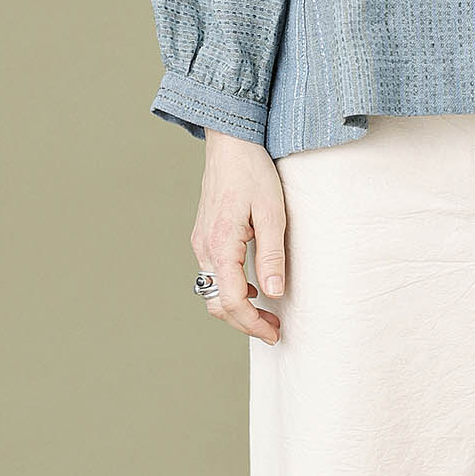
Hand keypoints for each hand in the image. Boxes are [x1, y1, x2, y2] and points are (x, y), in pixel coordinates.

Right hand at [192, 131, 287, 340]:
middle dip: (245, 323)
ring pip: (212, 291)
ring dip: (237, 308)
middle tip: (273, 329)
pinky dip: (230, 289)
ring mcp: (200, 242)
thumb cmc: (253, 172)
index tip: (274, 333)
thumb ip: (272, 256)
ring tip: (266, 313)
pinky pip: (212, 274)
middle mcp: (204, 247)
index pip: (232, 300)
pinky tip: (253, 287)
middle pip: (217, 303)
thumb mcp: (272, 214)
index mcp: (220, 244)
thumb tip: (273, 294)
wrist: (231, 142)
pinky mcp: (203, 236)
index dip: (253, 324)